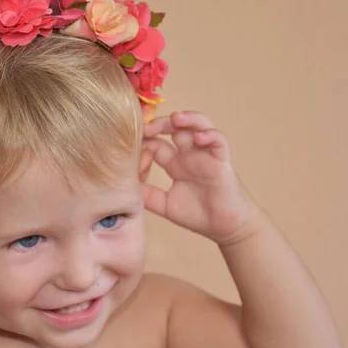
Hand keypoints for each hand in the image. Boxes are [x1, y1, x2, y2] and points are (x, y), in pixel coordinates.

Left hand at [140, 111, 259, 244]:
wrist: (224, 228)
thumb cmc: (197, 215)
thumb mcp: (164, 204)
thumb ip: (146, 195)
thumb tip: (123, 187)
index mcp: (174, 164)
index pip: (157, 143)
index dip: (145, 141)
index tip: (131, 142)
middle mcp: (189, 155)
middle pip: (175, 128)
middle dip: (160, 123)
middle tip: (147, 126)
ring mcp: (206, 155)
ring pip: (199, 126)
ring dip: (188, 119)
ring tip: (176, 119)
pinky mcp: (222, 161)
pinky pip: (219, 141)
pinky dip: (210, 135)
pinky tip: (199, 138)